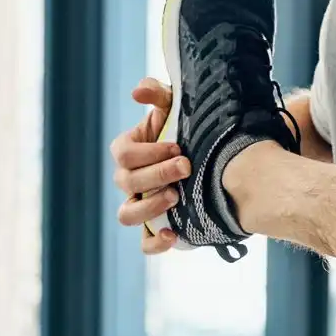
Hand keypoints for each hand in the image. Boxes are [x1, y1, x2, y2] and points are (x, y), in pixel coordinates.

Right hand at [110, 77, 186, 254]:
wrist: (213, 158)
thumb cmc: (188, 129)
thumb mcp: (176, 107)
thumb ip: (157, 95)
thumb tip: (137, 91)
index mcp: (129, 151)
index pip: (123, 154)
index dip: (148, 152)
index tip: (176, 147)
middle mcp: (129, 181)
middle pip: (127, 182)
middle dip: (157, 173)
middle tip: (186, 166)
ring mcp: (140, 206)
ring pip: (127, 214)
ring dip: (150, 206)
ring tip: (176, 197)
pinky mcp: (157, 228)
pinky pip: (146, 243)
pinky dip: (155, 243)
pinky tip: (173, 235)